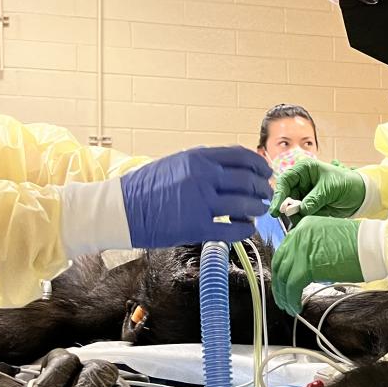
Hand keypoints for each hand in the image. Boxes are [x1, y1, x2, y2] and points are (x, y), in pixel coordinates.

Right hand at [121, 146, 272, 247]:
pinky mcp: (196, 227)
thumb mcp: (176, 163)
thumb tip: (233, 167)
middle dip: (262, 189)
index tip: (266, 172)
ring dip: (256, 208)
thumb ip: (204, 163)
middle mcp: (202, 177)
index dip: (259, 165)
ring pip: (244, 205)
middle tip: (266, 194)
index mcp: (198, 158)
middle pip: (247, 181)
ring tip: (257, 211)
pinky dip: (244, 230)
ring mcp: (200, 203)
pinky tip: (246, 229)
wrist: (121, 209)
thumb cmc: (146, 187)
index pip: (241, 156)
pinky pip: (232, 229)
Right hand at [268, 158, 365, 224]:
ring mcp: (305, 195)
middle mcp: (301, 182)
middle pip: (286, 196)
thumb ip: (315, 198)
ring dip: (294, 217)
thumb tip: (302, 210)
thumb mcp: (331, 188)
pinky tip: (304, 226)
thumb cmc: (347, 183)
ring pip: (292, 208)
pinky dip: (301, 221)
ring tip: (301, 223)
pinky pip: (300, 216)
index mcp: (304, 170)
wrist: (360, 195)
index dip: (279, 194)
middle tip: (291, 218)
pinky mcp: (309, 207)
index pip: (285, 181)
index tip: (276, 209)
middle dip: (287, 209)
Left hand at [271, 217, 363, 314]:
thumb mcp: (328, 239)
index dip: (282, 269)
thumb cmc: (359, 244)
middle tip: (282, 297)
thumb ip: (313, 248)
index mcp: (304, 227)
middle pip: (280, 263)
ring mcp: (300, 250)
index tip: (284, 281)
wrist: (372, 245)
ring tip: (289, 306)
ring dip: (284, 295)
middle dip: (279, 283)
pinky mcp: (306, 266)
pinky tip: (296, 306)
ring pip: (283, 276)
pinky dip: (291, 299)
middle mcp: (298, 235)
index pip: (285, 250)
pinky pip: (292, 286)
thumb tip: (305, 267)